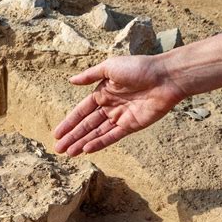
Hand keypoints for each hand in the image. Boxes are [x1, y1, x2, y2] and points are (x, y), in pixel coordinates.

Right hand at [54, 55, 185, 155]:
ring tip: (68, 153)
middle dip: (72, 137)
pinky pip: (112, 136)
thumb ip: (89, 75)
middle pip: (86, 125)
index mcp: (102, 93)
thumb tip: (70, 80)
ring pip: (96, 133)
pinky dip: (99, 143)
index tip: (56, 134)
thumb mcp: (110, 67)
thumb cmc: (138, 67)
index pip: (81, 111)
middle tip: (58, 149)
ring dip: (82, 143)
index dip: (69, 123)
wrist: (165, 77)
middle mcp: (109, 106)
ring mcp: (120, 117)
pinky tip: (86, 149)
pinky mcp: (131, 126)